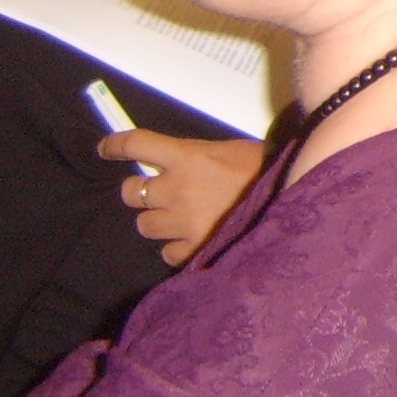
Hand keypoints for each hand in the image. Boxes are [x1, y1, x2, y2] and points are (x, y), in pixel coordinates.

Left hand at [106, 132, 268, 265]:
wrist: (291, 196)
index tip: (104, 149)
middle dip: (141, 191)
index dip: (114, 146)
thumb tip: (172, 164)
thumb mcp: (227, 150)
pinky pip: (166, 251)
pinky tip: (194, 238)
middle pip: (131, 192)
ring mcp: (182, 221)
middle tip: (158, 192)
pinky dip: (176, 245)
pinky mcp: (193, 249)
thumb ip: (193, 157)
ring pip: (145, 224)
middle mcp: (177, 188)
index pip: (137, 145)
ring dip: (158, 220)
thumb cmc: (263, 169)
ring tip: (181, 218)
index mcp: (187, 157)